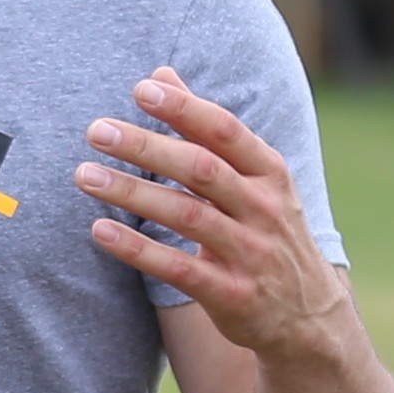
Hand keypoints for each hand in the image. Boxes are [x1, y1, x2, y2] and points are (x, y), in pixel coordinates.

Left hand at [81, 68, 351, 359]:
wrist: (309, 317)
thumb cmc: (267, 233)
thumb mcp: (254, 180)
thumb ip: (205, 128)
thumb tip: (160, 74)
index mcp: (270, 173)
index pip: (226, 131)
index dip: (185, 109)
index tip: (141, 89)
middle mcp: (264, 209)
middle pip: (201, 169)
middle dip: (147, 146)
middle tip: (96, 130)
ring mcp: (250, 253)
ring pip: (186, 215)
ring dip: (132, 193)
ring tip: (84, 175)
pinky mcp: (232, 295)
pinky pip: (179, 268)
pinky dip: (138, 249)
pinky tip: (101, 230)